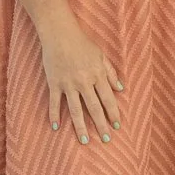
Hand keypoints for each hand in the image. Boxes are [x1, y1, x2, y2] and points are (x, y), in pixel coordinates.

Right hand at [38, 18, 122, 146]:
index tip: (117, 126)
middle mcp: (84, 82)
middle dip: (100, 125)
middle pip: (93, 108)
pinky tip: (56, 127)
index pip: (108, 99)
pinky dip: (54, 115)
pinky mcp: (54, 83)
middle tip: (105, 140)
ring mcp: (68, 84)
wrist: (60, 33)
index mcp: (97, 75)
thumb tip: (120, 88)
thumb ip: (111, 73)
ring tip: (84, 140)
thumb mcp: (101, 55)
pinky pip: (54, 102)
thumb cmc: (82, 43)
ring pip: (75, 110)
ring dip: (80, 126)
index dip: (113, 114)